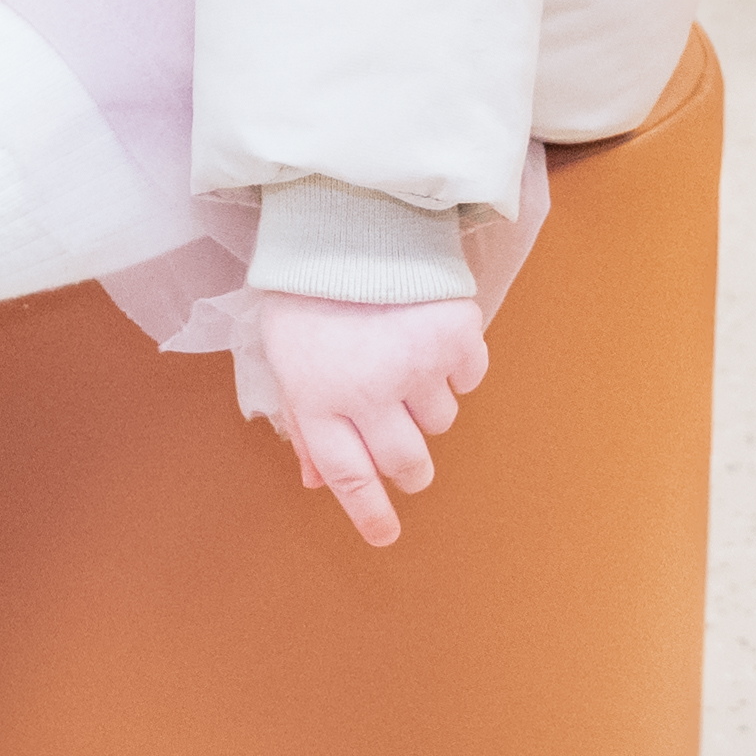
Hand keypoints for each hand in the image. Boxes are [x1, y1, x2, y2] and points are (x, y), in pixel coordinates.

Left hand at [260, 295, 492, 545]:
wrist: (346, 219)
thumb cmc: (307, 290)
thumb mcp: (285, 357)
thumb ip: (302, 422)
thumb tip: (312, 481)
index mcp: (318, 399)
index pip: (348, 477)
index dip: (369, 513)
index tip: (386, 536)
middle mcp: (369, 392)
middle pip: (408, 463)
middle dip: (411, 469)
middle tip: (409, 455)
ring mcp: (416, 365)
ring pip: (442, 420)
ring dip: (427, 401)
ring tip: (402, 356)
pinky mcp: (454, 336)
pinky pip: (469, 377)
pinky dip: (455, 364)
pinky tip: (427, 332)